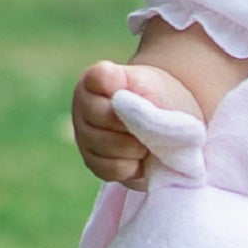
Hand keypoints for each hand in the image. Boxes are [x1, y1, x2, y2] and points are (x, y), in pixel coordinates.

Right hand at [72, 60, 200, 186]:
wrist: (166, 126)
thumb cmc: (158, 99)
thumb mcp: (153, 85)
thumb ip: (135, 87)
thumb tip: (117, 101)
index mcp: (94, 80)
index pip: (100, 79)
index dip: (125, 93)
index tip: (140, 98)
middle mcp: (81, 105)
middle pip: (102, 117)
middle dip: (132, 125)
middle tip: (149, 126)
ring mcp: (83, 135)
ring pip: (105, 146)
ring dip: (134, 147)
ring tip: (146, 141)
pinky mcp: (92, 162)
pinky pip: (110, 169)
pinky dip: (131, 166)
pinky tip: (139, 158)